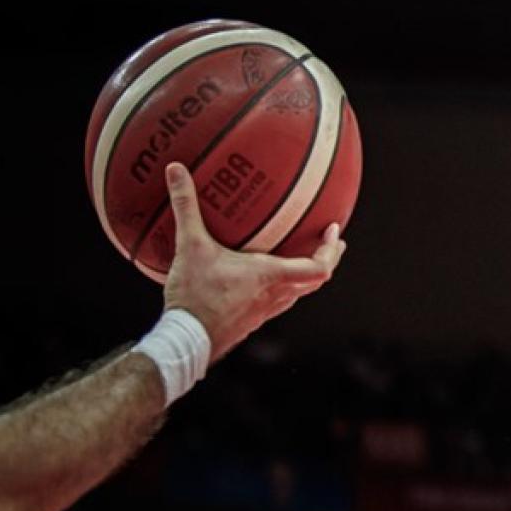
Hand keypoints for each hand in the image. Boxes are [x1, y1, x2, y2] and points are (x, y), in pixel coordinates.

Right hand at [160, 162, 347, 360]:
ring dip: (306, 274)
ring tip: (302, 257)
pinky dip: (282, 287)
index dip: (331, 250)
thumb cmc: (195, 296)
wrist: (186, 341)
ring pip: (298, 293)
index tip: (333, 231)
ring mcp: (266, 312)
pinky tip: (263, 279)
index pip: (320, 267)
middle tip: (329, 242)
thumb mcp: (190, 245)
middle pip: (316, 280)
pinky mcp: (252, 321)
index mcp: (272, 277)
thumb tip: (177, 169)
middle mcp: (276, 296)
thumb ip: (186, 206)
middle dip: (327, 259)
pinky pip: (278, 301)